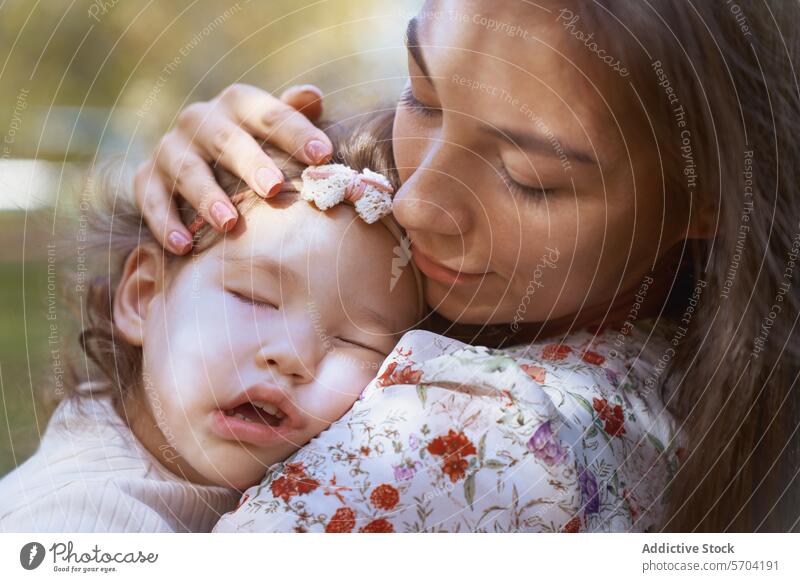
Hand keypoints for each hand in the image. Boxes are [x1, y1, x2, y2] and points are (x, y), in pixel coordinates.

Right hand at [133, 83, 332, 253]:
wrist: (198, 162)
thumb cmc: (256, 148)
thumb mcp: (275, 130)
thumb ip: (294, 116)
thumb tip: (314, 95)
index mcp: (239, 104)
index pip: (270, 114)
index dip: (297, 132)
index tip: (323, 155)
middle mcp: (201, 120)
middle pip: (227, 139)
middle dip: (251, 163)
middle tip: (274, 188)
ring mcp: (171, 149)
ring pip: (186, 169)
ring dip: (206, 196)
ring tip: (228, 223)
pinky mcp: (147, 179)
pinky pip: (151, 200)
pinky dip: (165, 223)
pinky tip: (183, 246)